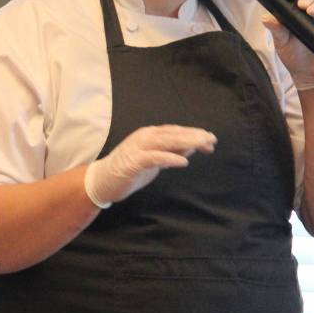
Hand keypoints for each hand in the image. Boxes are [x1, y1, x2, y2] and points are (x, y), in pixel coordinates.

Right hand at [84, 125, 216, 208]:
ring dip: (186, 142)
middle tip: (211, 140)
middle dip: (194, 136)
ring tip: (203, 145)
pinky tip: (184, 161)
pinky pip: (154, 157)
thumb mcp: (154, 160)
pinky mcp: (133, 162)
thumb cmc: (129, 171)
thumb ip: (171, 152)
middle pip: (174, 133)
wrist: (101, 181)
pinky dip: (169, 158)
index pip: (176, 131)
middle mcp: (144, 137)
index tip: (210, 140)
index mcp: (150, 135)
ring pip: (166, 141)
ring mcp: (138, 148)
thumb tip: (192, 146)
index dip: (194, 134)